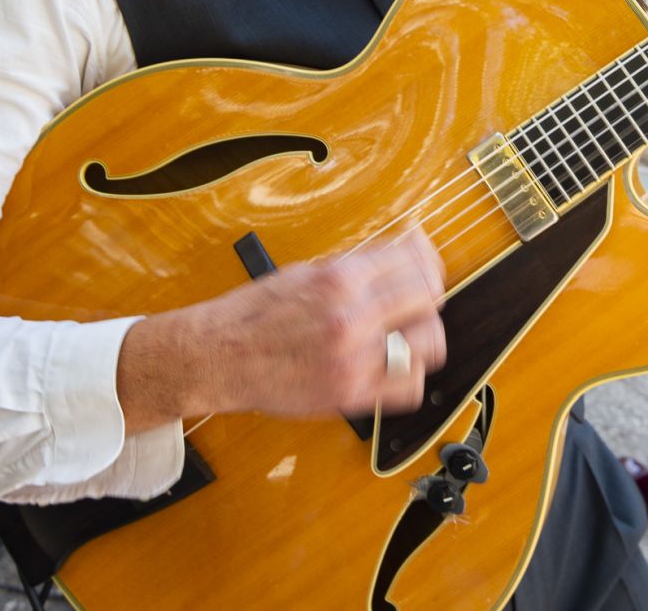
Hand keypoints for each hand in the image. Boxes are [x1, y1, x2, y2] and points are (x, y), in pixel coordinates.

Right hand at [118, 229, 445, 428]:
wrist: (217, 357)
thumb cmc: (253, 314)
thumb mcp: (303, 272)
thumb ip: (353, 266)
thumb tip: (396, 254)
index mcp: (341, 277)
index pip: (412, 259)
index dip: (424, 261)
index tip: (425, 265)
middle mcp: (353, 314)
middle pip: (429, 296)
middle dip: (426, 295)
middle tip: (418, 302)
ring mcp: (355, 356)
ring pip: (430, 341)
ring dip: (423, 336)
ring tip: (407, 336)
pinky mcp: (351, 393)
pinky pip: (409, 385)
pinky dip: (409, 376)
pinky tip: (394, 367)